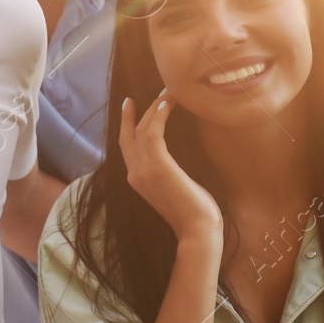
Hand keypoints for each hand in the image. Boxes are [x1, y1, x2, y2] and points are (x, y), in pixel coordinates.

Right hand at [119, 91, 221, 239]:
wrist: (196, 229)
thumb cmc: (193, 212)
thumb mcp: (175, 189)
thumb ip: (167, 173)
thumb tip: (175, 160)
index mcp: (136, 179)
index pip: (127, 147)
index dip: (127, 126)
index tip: (130, 108)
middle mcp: (134, 173)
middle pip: (129, 136)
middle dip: (132, 114)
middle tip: (136, 97)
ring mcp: (143, 170)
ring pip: (141, 130)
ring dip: (153, 109)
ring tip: (166, 93)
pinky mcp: (157, 165)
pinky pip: (153, 133)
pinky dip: (158, 116)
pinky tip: (166, 104)